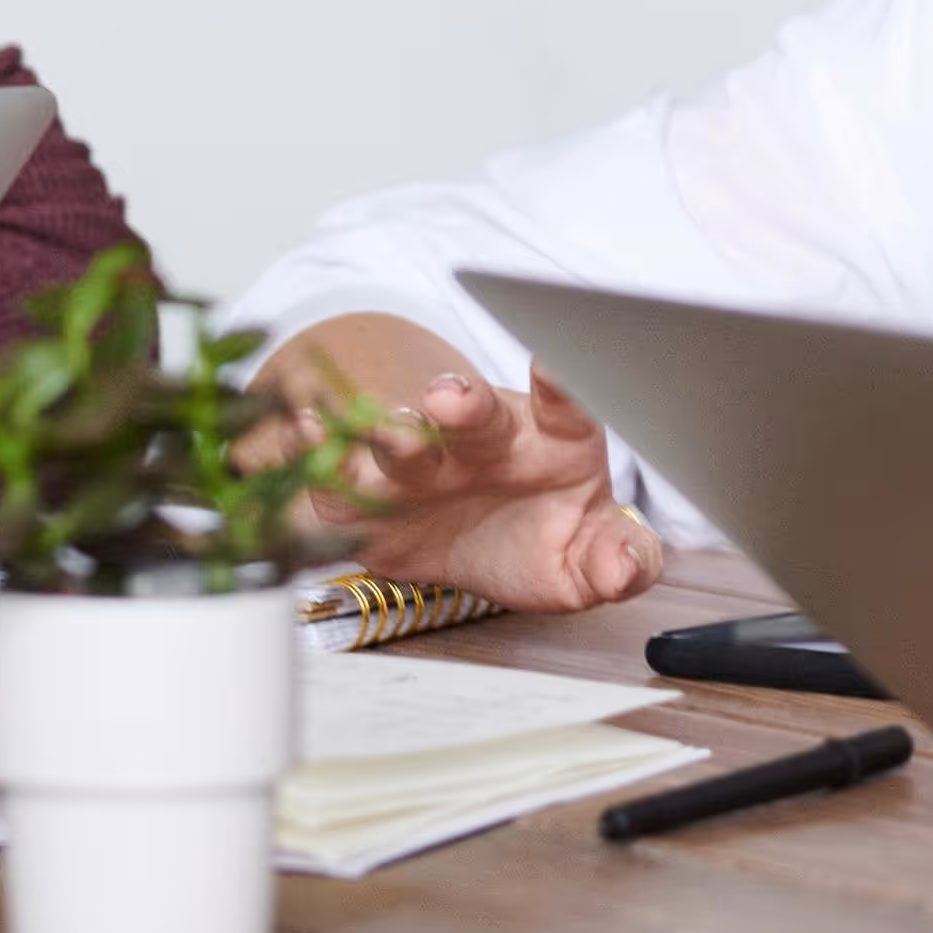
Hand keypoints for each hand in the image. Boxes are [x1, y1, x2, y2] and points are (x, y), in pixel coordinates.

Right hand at [315, 354, 662, 611]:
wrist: (482, 549)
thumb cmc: (546, 540)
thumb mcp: (591, 558)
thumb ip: (621, 560)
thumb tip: (626, 566)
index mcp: (553, 442)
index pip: (566, 406)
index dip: (562, 384)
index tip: (554, 365)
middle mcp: (485, 440)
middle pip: (474, 414)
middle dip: (459, 405)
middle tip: (448, 400)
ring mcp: (424, 460)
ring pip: (402, 437)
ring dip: (390, 432)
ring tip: (383, 431)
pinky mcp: (368, 491)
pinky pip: (339, 467)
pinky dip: (318, 448)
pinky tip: (306, 431)